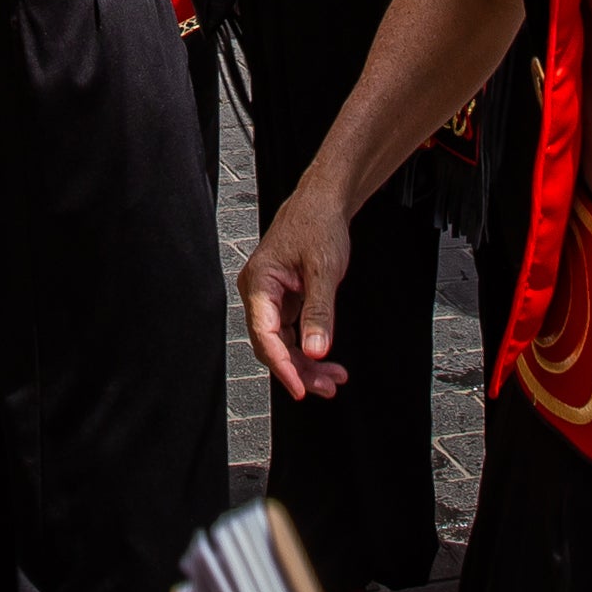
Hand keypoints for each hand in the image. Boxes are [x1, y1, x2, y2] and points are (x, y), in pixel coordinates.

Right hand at [241, 184, 358, 400]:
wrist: (323, 203)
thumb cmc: (318, 225)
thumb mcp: (323, 271)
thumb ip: (319, 313)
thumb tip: (316, 350)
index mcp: (259, 282)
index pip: (265, 336)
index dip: (283, 366)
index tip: (301, 388)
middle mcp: (258, 292)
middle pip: (272, 345)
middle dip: (299, 369)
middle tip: (326, 386)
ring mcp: (269, 297)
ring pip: (281, 343)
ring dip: (305, 363)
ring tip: (332, 378)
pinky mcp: (282, 300)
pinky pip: (290, 333)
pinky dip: (307, 348)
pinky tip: (325, 359)